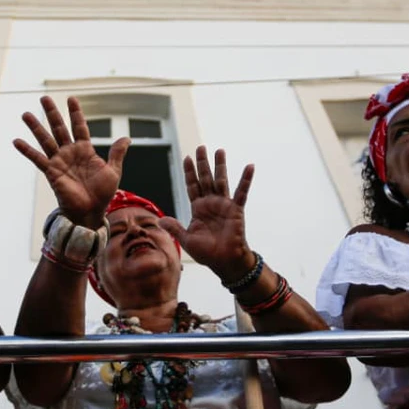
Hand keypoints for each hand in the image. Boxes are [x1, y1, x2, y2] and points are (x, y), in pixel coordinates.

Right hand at [13, 96, 128, 227]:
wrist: (91, 211)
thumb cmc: (103, 194)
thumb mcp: (113, 171)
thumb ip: (117, 153)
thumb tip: (126, 138)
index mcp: (85, 150)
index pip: (79, 126)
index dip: (75, 113)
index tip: (71, 98)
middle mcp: (70, 152)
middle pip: (59, 128)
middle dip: (52, 113)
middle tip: (44, 97)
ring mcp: (59, 161)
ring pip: (46, 140)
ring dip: (36, 127)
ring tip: (26, 114)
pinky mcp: (51, 172)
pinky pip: (38, 159)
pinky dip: (27, 150)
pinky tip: (16, 141)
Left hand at [159, 146, 255, 281]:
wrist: (224, 261)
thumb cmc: (207, 252)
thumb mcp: (186, 239)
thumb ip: (174, 228)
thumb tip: (159, 220)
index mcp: (198, 208)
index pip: (192, 186)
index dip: (189, 172)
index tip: (187, 157)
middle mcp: (211, 203)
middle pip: (205, 178)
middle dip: (202, 163)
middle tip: (201, 147)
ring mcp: (224, 205)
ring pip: (221, 180)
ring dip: (220, 165)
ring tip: (219, 150)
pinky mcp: (236, 209)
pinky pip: (242, 192)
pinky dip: (246, 179)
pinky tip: (249, 167)